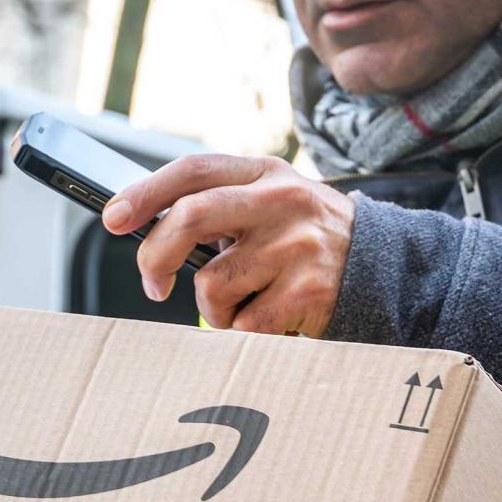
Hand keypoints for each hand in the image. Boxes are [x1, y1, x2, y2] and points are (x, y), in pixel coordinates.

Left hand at [102, 154, 354, 336]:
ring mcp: (296, 245)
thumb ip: (223, 207)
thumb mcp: (275, 205)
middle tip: (151, 284)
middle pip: (191, 217)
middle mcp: (282, 201)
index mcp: (266, 173)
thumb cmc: (309, 241)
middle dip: (153, 255)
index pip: (193, 170)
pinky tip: (270, 318)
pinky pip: (243, 323)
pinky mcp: (307, 290)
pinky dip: (243, 330)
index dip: (145, 192)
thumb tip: (147, 228)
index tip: (112, 217)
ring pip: (212, 284)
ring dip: (214, 308)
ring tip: (244, 303)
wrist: (388, 269)